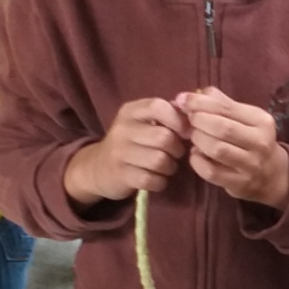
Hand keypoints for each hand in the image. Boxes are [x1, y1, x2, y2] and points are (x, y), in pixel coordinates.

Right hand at [66, 98, 188, 204]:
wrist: (96, 168)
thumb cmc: (129, 143)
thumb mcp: (140, 122)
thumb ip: (164, 116)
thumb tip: (192, 114)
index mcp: (130, 111)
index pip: (158, 106)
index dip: (178, 120)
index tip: (185, 132)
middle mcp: (122, 129)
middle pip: (164, 138)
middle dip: (177, 149)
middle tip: (175, 154)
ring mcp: (119, 153)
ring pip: (160, 160)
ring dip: (170, 167)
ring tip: (166, 167)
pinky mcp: (121, 175)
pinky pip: (152, 179)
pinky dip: (160, 182)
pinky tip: (157, 179)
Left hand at [178, 87, 288, 207]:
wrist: (272, 175)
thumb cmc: (252, 140)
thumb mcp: (245, 118)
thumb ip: (222, 104)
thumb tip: (193, 94)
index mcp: (261, 121)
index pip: (226, 107)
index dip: (200, 103)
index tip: (182, 100)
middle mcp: (260, 142)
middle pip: (222, 128)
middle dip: (198, 121)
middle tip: (189, 121)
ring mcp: (251, 165)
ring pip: (217, 149)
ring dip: (198, 140)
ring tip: (193, 137)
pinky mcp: (240, 184)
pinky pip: (211, 172)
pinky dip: (197, 161)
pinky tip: (196, 154)